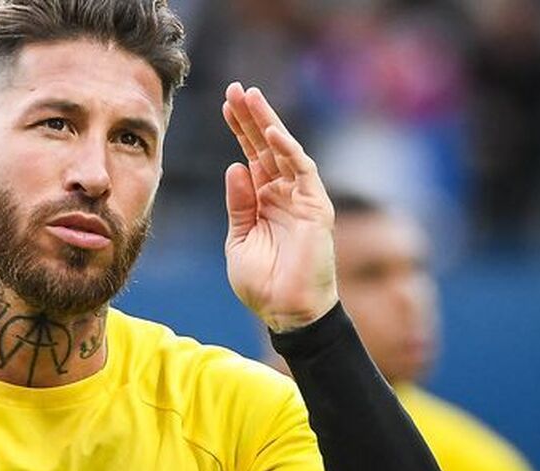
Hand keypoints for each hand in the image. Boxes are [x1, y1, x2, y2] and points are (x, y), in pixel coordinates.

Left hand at [221, 83, 336, 331]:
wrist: (285, 312)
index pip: (251, 157)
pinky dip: (288, 150)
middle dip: (250, 117)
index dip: (239, 130)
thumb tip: (234, 167)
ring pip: (284, 151)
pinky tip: (270, 131)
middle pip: (266, 146)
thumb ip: (238, 204)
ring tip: (249, 97)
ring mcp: (301, 198)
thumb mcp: (239, 240)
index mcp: (264, 201)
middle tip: (235, 88)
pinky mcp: (315, 207)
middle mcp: (284, 194)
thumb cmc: (262, 284)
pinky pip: (302, 171)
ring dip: (267, 123)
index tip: (224, 105)